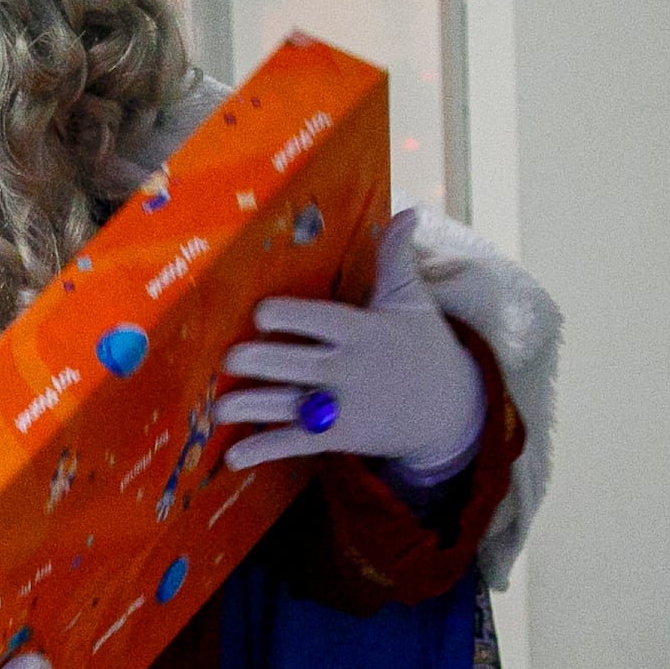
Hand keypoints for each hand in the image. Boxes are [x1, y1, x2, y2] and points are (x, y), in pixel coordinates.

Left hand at [216, 214, 481, 483]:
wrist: (451, 411)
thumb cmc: (425, 348)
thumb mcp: (413, 301)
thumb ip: (397, 258)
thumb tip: (408, 212)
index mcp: (364, 332)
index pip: (323, 321)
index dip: (291, 318)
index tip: (262, 313)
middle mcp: (350, 370)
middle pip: (299, 364)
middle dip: (264, 361)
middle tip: (232, 357)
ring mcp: (342, 407)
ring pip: (289, 406)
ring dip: (252, 407)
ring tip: (218, 408)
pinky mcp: (338, 438)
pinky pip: (295, 443)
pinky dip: (264, 450)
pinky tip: (233, 456)